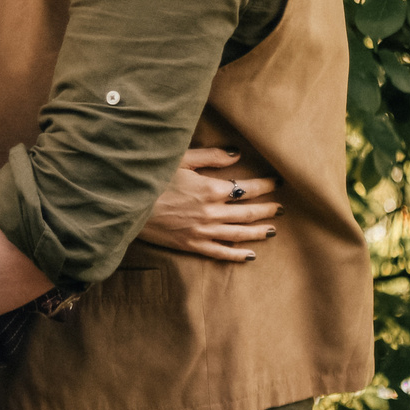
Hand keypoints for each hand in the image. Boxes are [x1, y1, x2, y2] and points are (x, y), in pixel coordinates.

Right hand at [138, 147, 281, 262]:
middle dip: (267, 209)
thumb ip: (211, 157)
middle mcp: (212, 212)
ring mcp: (203, 231)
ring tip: (272, 229)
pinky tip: (250, 254)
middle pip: (248, 212)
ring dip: (258, 231)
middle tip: (281, 207)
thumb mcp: (182, 160)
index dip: (265, 185)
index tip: (277, 182)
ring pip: (239, 233)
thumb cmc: (153, 178)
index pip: (247, 188)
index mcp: (211, 189)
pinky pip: (221, 252)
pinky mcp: (192, 245)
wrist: (128, 206)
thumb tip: (237, 155)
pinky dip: (237, 254)